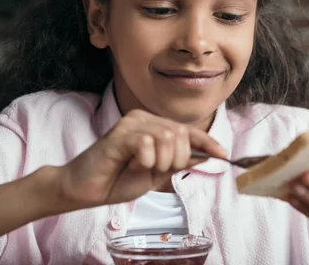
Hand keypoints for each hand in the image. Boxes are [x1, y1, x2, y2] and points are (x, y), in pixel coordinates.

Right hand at [54, 109, 226, 209]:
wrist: (85, 189)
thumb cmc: (117, 179)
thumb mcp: (155, 173)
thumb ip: (176, 162)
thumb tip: (204, 156)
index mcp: (153, 125)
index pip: (187, 131)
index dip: (207, 142)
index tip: (224, 154)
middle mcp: (143, 118)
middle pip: (181, 135)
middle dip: (176, 159)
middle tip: (156, 169)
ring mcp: (131, 123)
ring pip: (168, 138)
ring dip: (160, 162)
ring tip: (142, 167)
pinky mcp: (119, 134)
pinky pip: (148, 144)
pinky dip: (146, 160)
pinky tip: (132, 164)